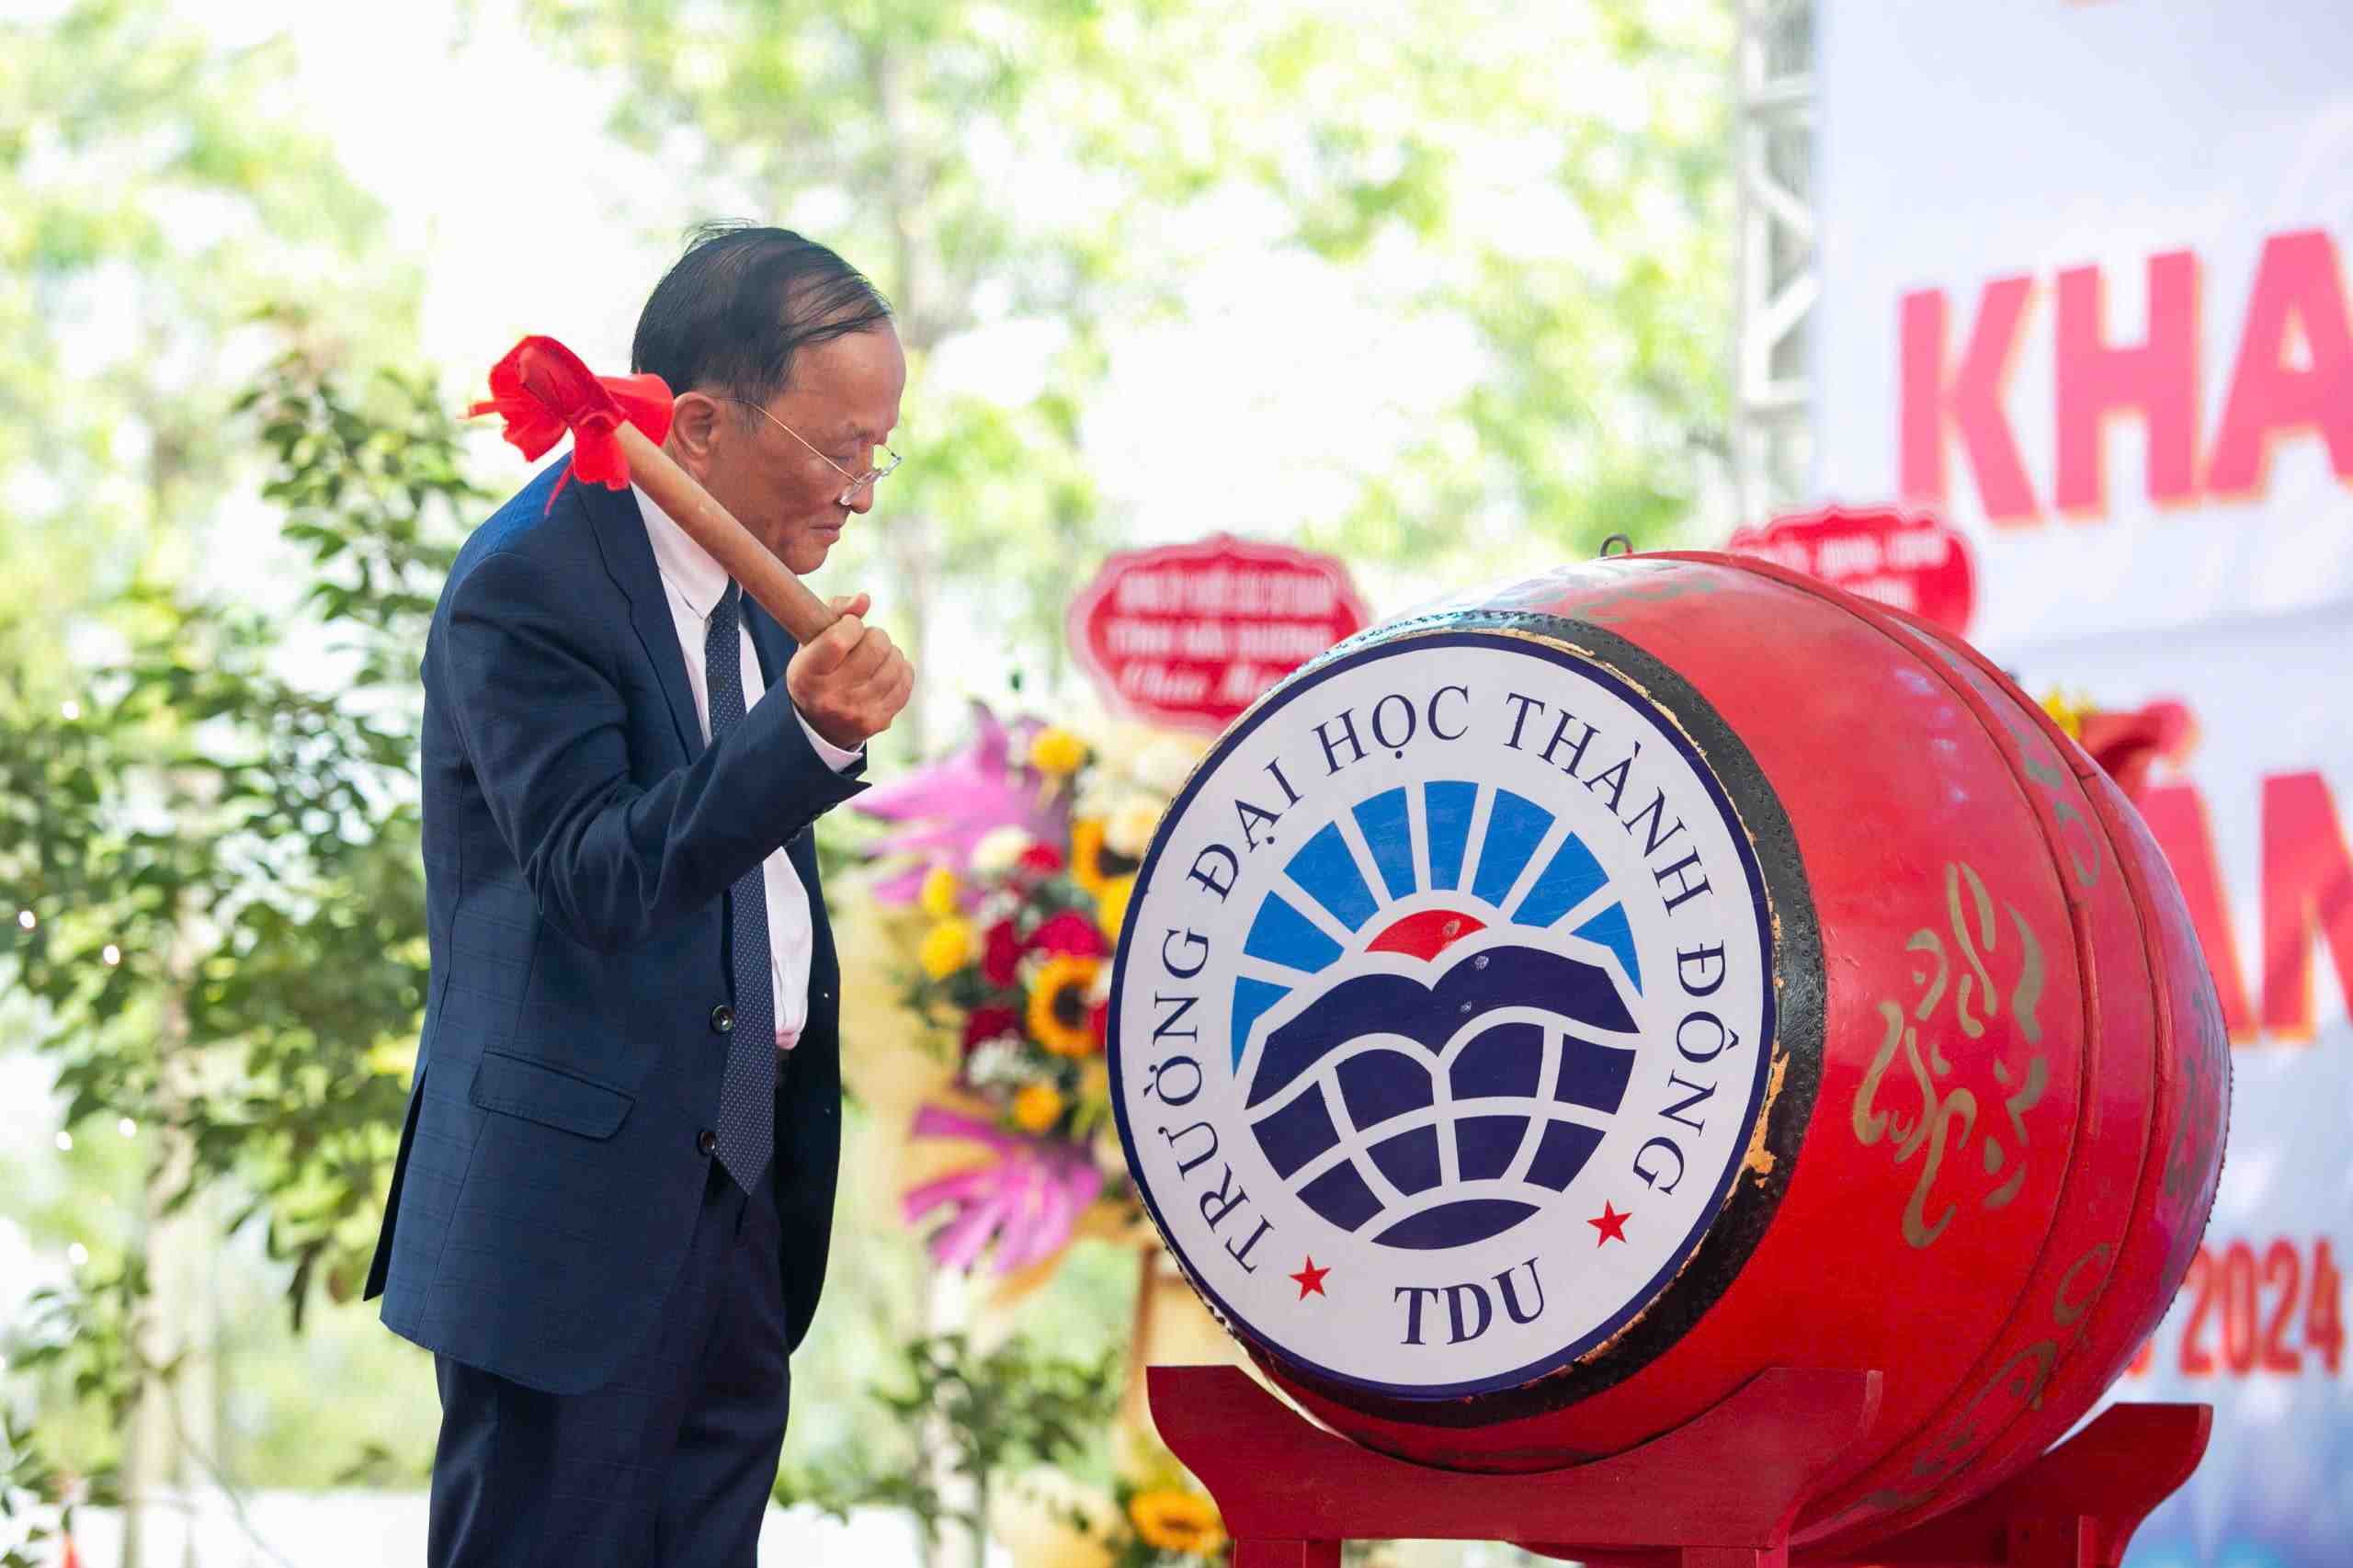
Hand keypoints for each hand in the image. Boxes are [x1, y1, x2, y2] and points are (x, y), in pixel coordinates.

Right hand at [786, 593, 911, 750]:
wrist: (819, 723)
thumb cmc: (818, 669)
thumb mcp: (813, 640)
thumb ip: (835, 610)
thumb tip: (864, 599)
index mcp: (806, 674)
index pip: (839, 639)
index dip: (851, 624)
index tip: (849, 626)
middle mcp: (830, 697)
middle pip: (875, 648)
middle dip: (876, 635)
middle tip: (866, 640)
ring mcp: (857, 712)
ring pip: (894, 663)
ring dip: (890, 652)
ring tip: (875, 656)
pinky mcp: (879, 721)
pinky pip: (905, 681)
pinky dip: (900, 669)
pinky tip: (886, 670)